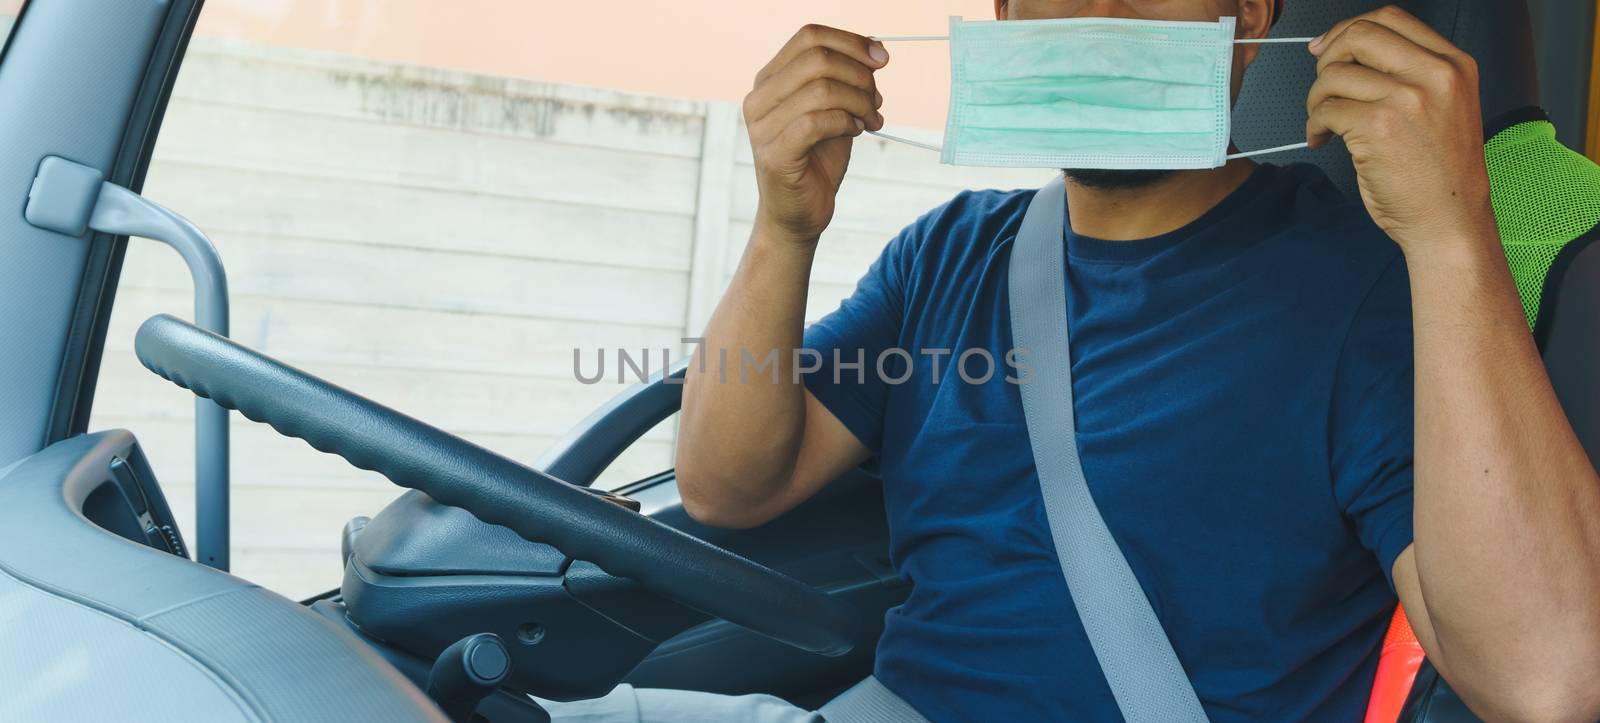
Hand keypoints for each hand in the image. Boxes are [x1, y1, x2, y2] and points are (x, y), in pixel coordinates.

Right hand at [745, 24, 887, 245]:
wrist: (798, 215)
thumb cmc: (816, 161)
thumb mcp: (834, 110)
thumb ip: (846, 80)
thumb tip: (875, 51)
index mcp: (769, 80)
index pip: (809, 37)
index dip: (851, 42)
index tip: (881, 58)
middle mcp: (758, 98)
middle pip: (817, 58)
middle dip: (859, 75)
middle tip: (877, 100)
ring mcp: (762, 127)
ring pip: (822, 89)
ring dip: (859, 102)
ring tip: (871, 120)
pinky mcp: (775, 154)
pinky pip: (818, 122)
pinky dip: (846, 123)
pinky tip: (855, 132)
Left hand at [1306, 6, 1496, 252]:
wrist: (1449, 219)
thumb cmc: (1439, 171)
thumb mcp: (1442, 105)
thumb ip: (1405, 72)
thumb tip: (1339, 47)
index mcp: (1453, 64)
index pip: (1390, 19)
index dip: (1348, 29)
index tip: (1326, 48)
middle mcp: (1435, 74)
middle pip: (1359, 35)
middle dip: (1327, 57)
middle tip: (1322, 87)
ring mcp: (1408, 98)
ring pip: (1335, 74)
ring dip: (1316, 99)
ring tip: (1323, 122)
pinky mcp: (1379, 126)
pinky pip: (1326, 110)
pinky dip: (1313, 125)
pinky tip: (1321, 139)